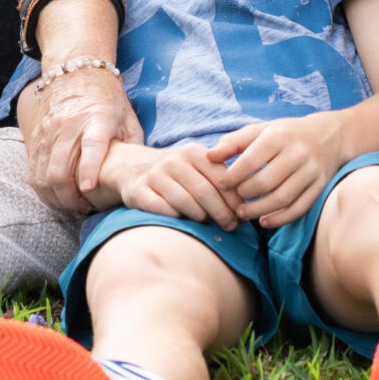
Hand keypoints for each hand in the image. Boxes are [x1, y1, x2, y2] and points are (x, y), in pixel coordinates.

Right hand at [23, 66, 144, 213]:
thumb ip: (133, 147)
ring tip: (71, 204)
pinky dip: (43, 189)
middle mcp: (68, 125)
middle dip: (69, 198)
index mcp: (97, 119)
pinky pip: (33, 171)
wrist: (76, 73)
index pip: (90, 146)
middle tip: (84, 208)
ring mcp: (48, 132)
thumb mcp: (129, 119)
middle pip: (59, 169)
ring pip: (42, 175)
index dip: (88, 169)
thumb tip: (140, 178)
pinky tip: (56, 195)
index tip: (88, 189)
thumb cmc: (108, 100)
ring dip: (55, 197)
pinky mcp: (36, 137)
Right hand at [114, 143, 245, 227]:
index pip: (221, 178)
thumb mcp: (198, 166)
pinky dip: (174, 217)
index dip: (234, 200)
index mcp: (193, 153)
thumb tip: (245, 205)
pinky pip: (160, 208)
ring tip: (208, 225)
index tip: (242, 216)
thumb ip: (220, 178)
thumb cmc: (177, 174)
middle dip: (221, 213)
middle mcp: (173, 161)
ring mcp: (154, 175)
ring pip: (184, 202)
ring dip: (200, 217)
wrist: (133, 168)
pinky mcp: (137, 191)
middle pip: (204, 192)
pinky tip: (182, 222)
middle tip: (230, 227)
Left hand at [209, 117, 343, 226]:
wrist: (329, 135)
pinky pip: (300, 208)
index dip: (232, 176)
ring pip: (283, 198)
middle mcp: (297, 153)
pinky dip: (281, 218)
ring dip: (259, 210)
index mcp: (278, 136)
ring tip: (243, 214)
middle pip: (266, 182)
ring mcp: (311, 171)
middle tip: (232, 201)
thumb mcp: (260, 130)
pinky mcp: (320, 186)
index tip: (221, 184)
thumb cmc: (285, 133)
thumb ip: (233, 142)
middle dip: (245, 195)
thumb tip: (208, 156)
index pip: (250, 160)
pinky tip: (265, 221)